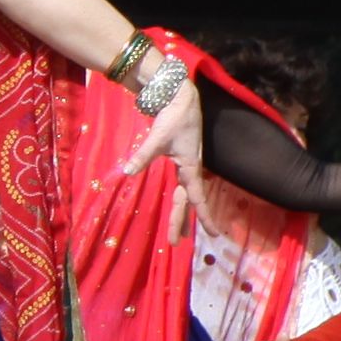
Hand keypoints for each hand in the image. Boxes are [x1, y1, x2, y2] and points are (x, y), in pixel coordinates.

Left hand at [116, 64, 206, 232]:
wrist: (181, 98)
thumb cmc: (173, 118)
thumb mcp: (158, 138)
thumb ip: (143, 155)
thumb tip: (127, 172)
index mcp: (190, 168)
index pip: (197, 198)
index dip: (205, 217)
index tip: (214, 234)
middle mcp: (191, 170)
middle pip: (187, 201)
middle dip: (182, 221)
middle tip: (176, 242)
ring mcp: (187, 166)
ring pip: (186, 195)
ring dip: (182, 212)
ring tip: (180, 232)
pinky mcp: (182, 160)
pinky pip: (184, 185)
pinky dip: (182, 198)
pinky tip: (179, 202)